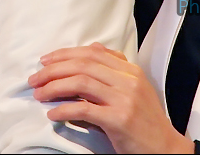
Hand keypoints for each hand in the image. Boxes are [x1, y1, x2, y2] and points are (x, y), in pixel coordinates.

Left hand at [28, 42, 193, 153]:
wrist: (165, 147)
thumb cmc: (145, 120)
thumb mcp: (133, 88)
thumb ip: (112, 70)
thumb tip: (89, 51)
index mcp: (130, 70)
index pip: (92, 52)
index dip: (65, 54)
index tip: (46, 61)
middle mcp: (128, 80)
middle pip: (83, 65)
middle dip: (53, 70)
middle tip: (35, 79)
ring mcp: (124, 99)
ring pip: (80, 82)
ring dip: (54, 87)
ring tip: (39, 94)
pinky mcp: (119, 119)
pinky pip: (84, 109)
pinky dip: (64, 110)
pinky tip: (53, 114)